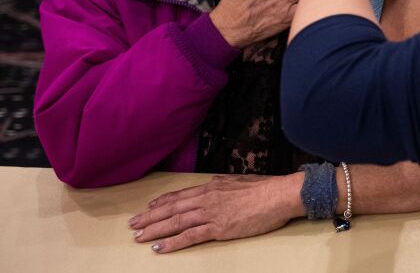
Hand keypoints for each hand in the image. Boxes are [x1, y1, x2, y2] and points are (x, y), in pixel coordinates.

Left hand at [129, 174, 303, 253]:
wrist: (278, 195)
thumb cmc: (264, 188)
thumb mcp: (238, 181)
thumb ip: (222, 184)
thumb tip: (213, 184)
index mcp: (212, 187)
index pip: (180, 195)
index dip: (162, 202)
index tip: (148, 207)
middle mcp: (207, 199)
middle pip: (172, 209)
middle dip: (150, 217)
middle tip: (133, 224)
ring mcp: (211, 214)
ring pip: (176, 222)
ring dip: (155, 230)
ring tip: (139, 237)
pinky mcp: (218, 228)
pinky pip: (190, 237)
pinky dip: (172, 243)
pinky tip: (160, 248)